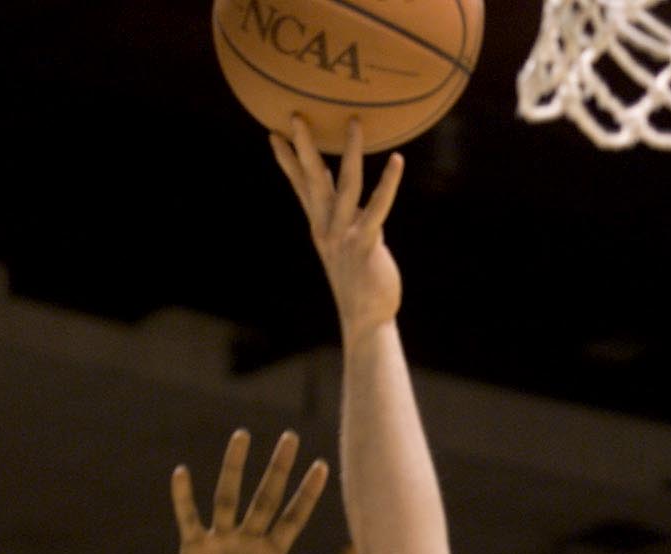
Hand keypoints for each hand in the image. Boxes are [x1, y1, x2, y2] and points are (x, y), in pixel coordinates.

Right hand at [170, 428, 359, 553]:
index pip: (294, 517)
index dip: (307, 494)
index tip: (322, 466)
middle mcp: (249, 542)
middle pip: (266, 498)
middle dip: (278, 469)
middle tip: (290, 437)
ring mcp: (221, 544)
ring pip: (229, 498)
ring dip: (234, 468)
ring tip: (242, 435)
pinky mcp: (194, 553)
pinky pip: (189, 520)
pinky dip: (184, 498)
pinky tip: (181, 473)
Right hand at [271, 117, 403, 335]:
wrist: (365, 320)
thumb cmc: (360, 283)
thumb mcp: (345, 248)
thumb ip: (344, 220)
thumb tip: (347, 197)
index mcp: (321, 228)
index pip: (301, 188)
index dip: (287, 161)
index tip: (274, 134)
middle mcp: (328, 229)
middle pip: (313, 181)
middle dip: (304, 147)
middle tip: (295, 115)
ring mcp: (345, 236)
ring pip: (346, 186)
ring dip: (350, 153)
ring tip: (355, 123)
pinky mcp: (366, 244)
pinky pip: (379, 207)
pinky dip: (388, 183)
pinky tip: (396, 160)